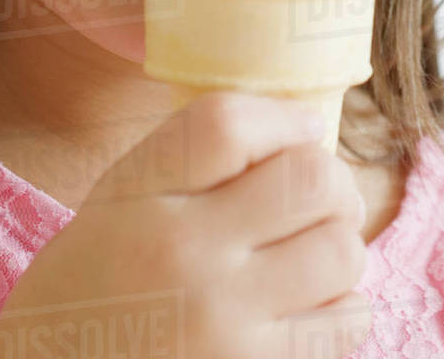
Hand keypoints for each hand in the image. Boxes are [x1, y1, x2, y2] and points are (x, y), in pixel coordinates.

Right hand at [0, 91, 370, 358]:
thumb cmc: (98, 280)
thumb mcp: (122, 196)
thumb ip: (197, 155)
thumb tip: (309, 129)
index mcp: (141, 196)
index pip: (229, 125)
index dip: (286, 118)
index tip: (301, 129)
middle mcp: (183, 256)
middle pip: (310, 180)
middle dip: (332, 181)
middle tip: (319, 197)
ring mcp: (223, 326)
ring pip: (342, 252)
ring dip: (340, 245)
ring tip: (312, 254)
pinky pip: (346, 324)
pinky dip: (342, 308)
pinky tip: (308, 307)